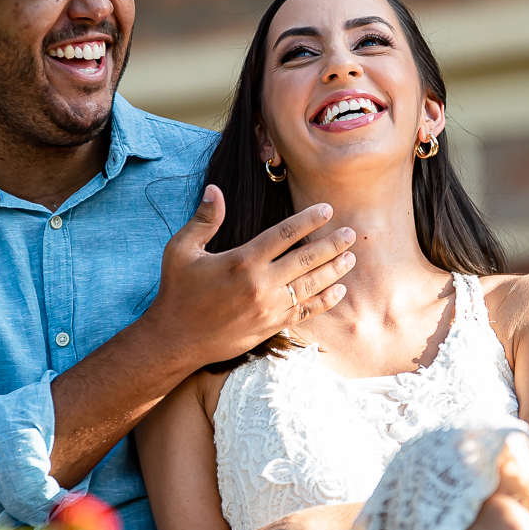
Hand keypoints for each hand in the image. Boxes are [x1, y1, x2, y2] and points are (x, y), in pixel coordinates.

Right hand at [143, 185, 355, 367]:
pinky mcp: (271, 326)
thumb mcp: (181, 250)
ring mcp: (269, 308)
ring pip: (311, 285)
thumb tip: (215, 189)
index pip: (284, 234)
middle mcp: (261, 284)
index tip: (327, 209)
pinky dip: (324, 301)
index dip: (308, 220)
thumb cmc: (177, 292)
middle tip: (351, 233)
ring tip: (351, 257)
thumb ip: (203, 220)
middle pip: (306, 259)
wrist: (176, 339)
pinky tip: (339, 290)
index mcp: (242, 261)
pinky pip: (305, 311)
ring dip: (334, 270)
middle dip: (332, 244)